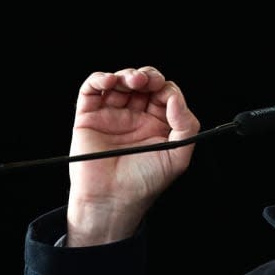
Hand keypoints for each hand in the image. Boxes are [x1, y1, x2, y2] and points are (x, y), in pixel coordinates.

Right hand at [66, 66, 200, 245]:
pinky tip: (109, 81)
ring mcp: (112, 115)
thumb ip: (186, 126)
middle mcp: (136, 116)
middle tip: (149, 83)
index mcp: (158, 124)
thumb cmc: (145, 183)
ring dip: (127, 75)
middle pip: (144, 83)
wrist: (113, 200)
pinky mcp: (89, 117)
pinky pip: (91, 90)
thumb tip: (176, 98)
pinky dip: (99, 79)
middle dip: (149, 77)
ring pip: (120, 81)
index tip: (167, 97)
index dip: (167, 90)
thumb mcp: (178, 156)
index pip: (165, 94)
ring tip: (133, 82)